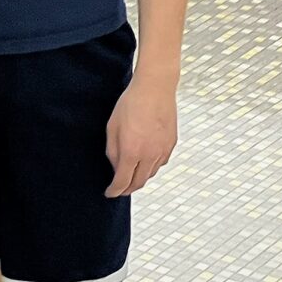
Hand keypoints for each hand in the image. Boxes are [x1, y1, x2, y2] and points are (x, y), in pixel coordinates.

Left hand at [105, 74, 177, 196]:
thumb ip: (112, 151)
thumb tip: (116, 167)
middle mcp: (149, 156)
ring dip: (140, 178)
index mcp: (131, 152)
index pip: (122, 182)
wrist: (155, 88)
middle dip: (127, 189)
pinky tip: (146, 161)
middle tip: (119, 189)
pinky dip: (151, 167)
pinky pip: (160, 163)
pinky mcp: (171, 144)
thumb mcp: (112, 127)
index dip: (114, 191)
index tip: (110, 193)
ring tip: (131, 175)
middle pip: (138, 183)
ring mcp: (162, 151)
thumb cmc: (131, 103)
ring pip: (151, 174)